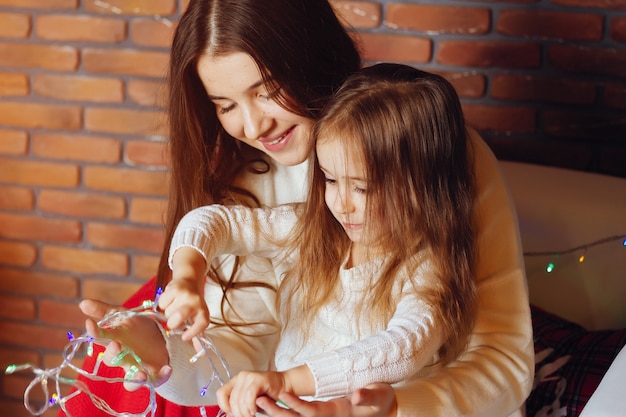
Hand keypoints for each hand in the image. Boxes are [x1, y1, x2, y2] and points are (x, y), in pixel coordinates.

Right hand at [80, 299, 171, 389]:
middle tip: (116, 345)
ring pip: (131, 380)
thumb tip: (82, 303)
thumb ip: (104, 311)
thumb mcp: (123, 316)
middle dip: (113, 354)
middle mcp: (123, 359)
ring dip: (135, 378)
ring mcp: (137, 369)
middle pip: (112, 361)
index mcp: (114, 343)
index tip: (89, 323)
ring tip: (141, 374)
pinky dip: (162, 376)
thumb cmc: (137, 329)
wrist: (161, 339)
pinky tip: (168, 368)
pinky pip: (156, 380)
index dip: (95, 333)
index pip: (101, 339)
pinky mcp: (154, 375)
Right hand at [157, 277, 209, 340]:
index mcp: (203, 313)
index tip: (184, 337)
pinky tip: (170, 301)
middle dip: (172, 323)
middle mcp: (196, 303)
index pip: (202, 323)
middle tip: (172, 322)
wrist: (189, 281)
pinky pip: (162, 303)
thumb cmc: (192, 305)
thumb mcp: (197, 319)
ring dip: (167, 313)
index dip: (193, 332)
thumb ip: (197, 336)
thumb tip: (201, 354)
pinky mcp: (175, 288)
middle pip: (179, 316)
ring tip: (174, 308)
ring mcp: (185, 294)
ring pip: (168, 312)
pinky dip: (162, 304)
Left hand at [217, 370, 286, 416]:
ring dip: (245, 413)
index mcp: (236, 381)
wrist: (284, 387)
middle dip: (238, 414)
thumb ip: (239, 407)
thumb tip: (229, 415)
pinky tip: (255, 411)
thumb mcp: (250, 404)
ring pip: (240, 399)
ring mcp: (250, 376)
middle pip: (232, 399)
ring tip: (252, 416)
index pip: (221, 394)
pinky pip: (249, 396)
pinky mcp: (259, 379)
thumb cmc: (268, 396)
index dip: (224, 406)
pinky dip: (250, 407)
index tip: (233, 414)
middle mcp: (241, 377)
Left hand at [255, 383, 396, 416]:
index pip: (312, 411)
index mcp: (337, 412)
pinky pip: (299, 415)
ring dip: (277, 412)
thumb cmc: (380, 399)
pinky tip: (270, 405)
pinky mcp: (321, 414)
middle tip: (259, 401)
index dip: (297, 404)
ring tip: (258, 403)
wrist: (383, 407)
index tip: (282, 395)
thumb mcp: (377, 396)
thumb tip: (357, 396)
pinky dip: (285, 411)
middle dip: (278, 411)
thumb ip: (367, 396)